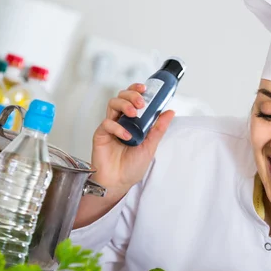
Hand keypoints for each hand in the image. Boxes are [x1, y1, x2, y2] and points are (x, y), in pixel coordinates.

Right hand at [74, 83, 173, 227]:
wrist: (119, 182)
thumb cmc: (132, 166)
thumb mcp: (150, 146)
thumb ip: (158, 129)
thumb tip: (170, 112)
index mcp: (132, 121)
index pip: (132, 99)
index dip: (136, 90)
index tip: (145, 88)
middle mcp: (120, 120)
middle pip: (121, 96)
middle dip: (131, 95)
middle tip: (140, 103)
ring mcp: (110, 127)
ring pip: (112, 104)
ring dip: (124, 105)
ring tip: (134, 115)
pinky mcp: (101, 134)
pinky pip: (107, 123)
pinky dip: (118, 127)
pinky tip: (126, 136)